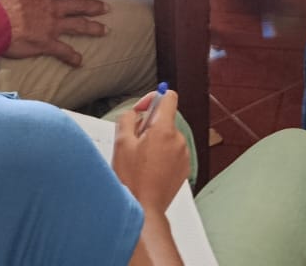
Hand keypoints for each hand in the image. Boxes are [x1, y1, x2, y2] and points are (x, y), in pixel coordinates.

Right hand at [0, 0, 108, 64]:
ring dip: (93, 28)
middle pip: (78, 5)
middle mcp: (51, 8)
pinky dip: (73, 57)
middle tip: (106, 8)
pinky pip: (64, 51)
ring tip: (105, 30)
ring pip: (79, 25)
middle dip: (94, 6)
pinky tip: (80, 62)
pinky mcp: (46, 43)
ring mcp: (51, 25)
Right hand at [113, 89, 189, 213]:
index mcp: (164, 130)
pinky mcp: (184, 168)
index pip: (169, 97)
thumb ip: (127, 119)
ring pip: (168, 137)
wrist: (144, 209)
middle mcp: (178, 140)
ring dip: (155, 142)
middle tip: (134, 142)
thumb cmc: (132, 180)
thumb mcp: (121, 143)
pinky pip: (173, 152)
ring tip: (140, 160)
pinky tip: (149, 169)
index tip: (142, 109)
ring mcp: (183, 155)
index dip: (153, 98)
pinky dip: (162, 155)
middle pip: (165, 120)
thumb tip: (134, 114)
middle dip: (149, 126)